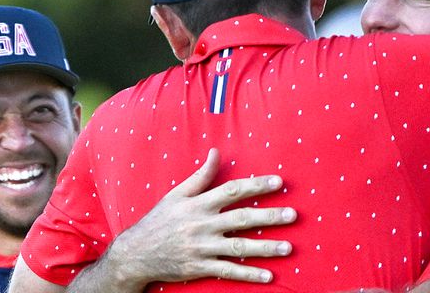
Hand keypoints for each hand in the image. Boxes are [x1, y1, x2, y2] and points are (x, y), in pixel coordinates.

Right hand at [101, 148, 295, 287]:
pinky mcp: (200, 268)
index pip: (233, 190)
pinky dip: (249, 274)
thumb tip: (216, 152)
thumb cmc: (159, 220)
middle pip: (241, 219)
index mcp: (199, 204)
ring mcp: (202, 248)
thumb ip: (200, 176)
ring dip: (266, 248)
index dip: (257, 185)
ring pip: (239, 247)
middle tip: (293, 214)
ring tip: (288, 247)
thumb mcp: (176, 194)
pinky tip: (268, 276)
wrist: (135, 254)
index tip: (279, 181)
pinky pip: (228, 272)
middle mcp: (202, 225)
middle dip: (269, 217)